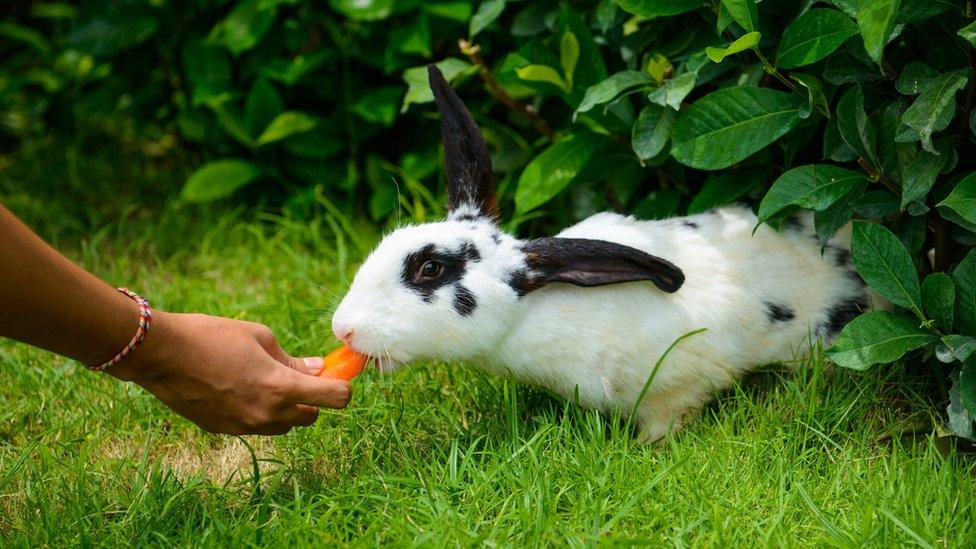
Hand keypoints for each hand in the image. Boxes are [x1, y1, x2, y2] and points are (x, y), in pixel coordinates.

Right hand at [109, 311, 351, 434]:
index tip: (338, 376)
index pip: (334, 399)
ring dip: (287, 408)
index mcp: (280, 388)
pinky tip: (242, 388)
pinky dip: (260, 411)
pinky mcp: (224, 430)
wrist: (162, 355)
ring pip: (283, 425)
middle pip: (310, 417)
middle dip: (312, 398)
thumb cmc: (213, 336)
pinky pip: (256, 426)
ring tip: (267, 380)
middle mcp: (266, 414)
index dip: (342, 388)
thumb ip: (292, 359)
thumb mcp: (260, 337)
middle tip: (301, 375)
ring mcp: (244, 427)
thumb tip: (317, 369)